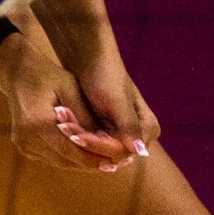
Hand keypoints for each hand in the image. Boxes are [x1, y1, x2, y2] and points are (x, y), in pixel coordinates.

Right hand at [0, 22, 152, 172]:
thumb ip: (86, 117)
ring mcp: (23, 144)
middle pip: (68, 160)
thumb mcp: (70, 89)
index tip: (119, 158)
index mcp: (37, 123)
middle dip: (94, 162)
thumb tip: (108, 142)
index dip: (97, 156)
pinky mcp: (24, 147)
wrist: (18, 73)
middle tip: (118, 162)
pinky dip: (71, 158)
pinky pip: (53, 158)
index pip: (73, 150)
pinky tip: (88, 154)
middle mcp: (27, 138)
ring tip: (108, 160)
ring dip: (84, 162)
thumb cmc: (47, 76)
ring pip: (61, 162)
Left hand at [67, 49, 160, 164]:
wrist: (90, 60)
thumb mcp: (116, 99)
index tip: (79, 136)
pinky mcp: (109, 135)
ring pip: (103, 153)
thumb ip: (128, 124)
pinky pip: (96, 147)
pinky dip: (81, 139)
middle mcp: (140, 136)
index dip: (102, 146)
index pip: (125, 150)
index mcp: (149, 127)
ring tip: (64, 129)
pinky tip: (67, 130)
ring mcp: (124, 136)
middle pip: (114, 155)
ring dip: (83, 143)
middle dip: (90, 145)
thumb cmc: (106, 74)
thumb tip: (139, 151)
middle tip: (67, 133)